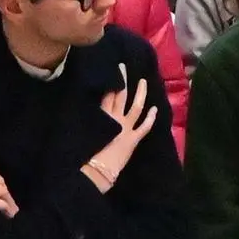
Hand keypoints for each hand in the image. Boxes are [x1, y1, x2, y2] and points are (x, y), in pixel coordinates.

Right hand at [85, 75, 159, 189]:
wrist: (95, 171)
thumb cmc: (84, 153)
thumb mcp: (83, 131)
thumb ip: (86, 119)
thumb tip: (83, 109)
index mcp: (100, 115)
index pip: (106, 93)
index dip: (110, 81)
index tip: (112, 70)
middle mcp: (114, 118)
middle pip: (120, 94)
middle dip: (122, 79)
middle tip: (123, 66)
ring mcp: (126, 128)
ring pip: (136, 106)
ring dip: (141, 93)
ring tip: (143, 81)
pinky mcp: (133, 139)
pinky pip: (145, 127)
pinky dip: (151, 118)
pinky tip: (155, 109)